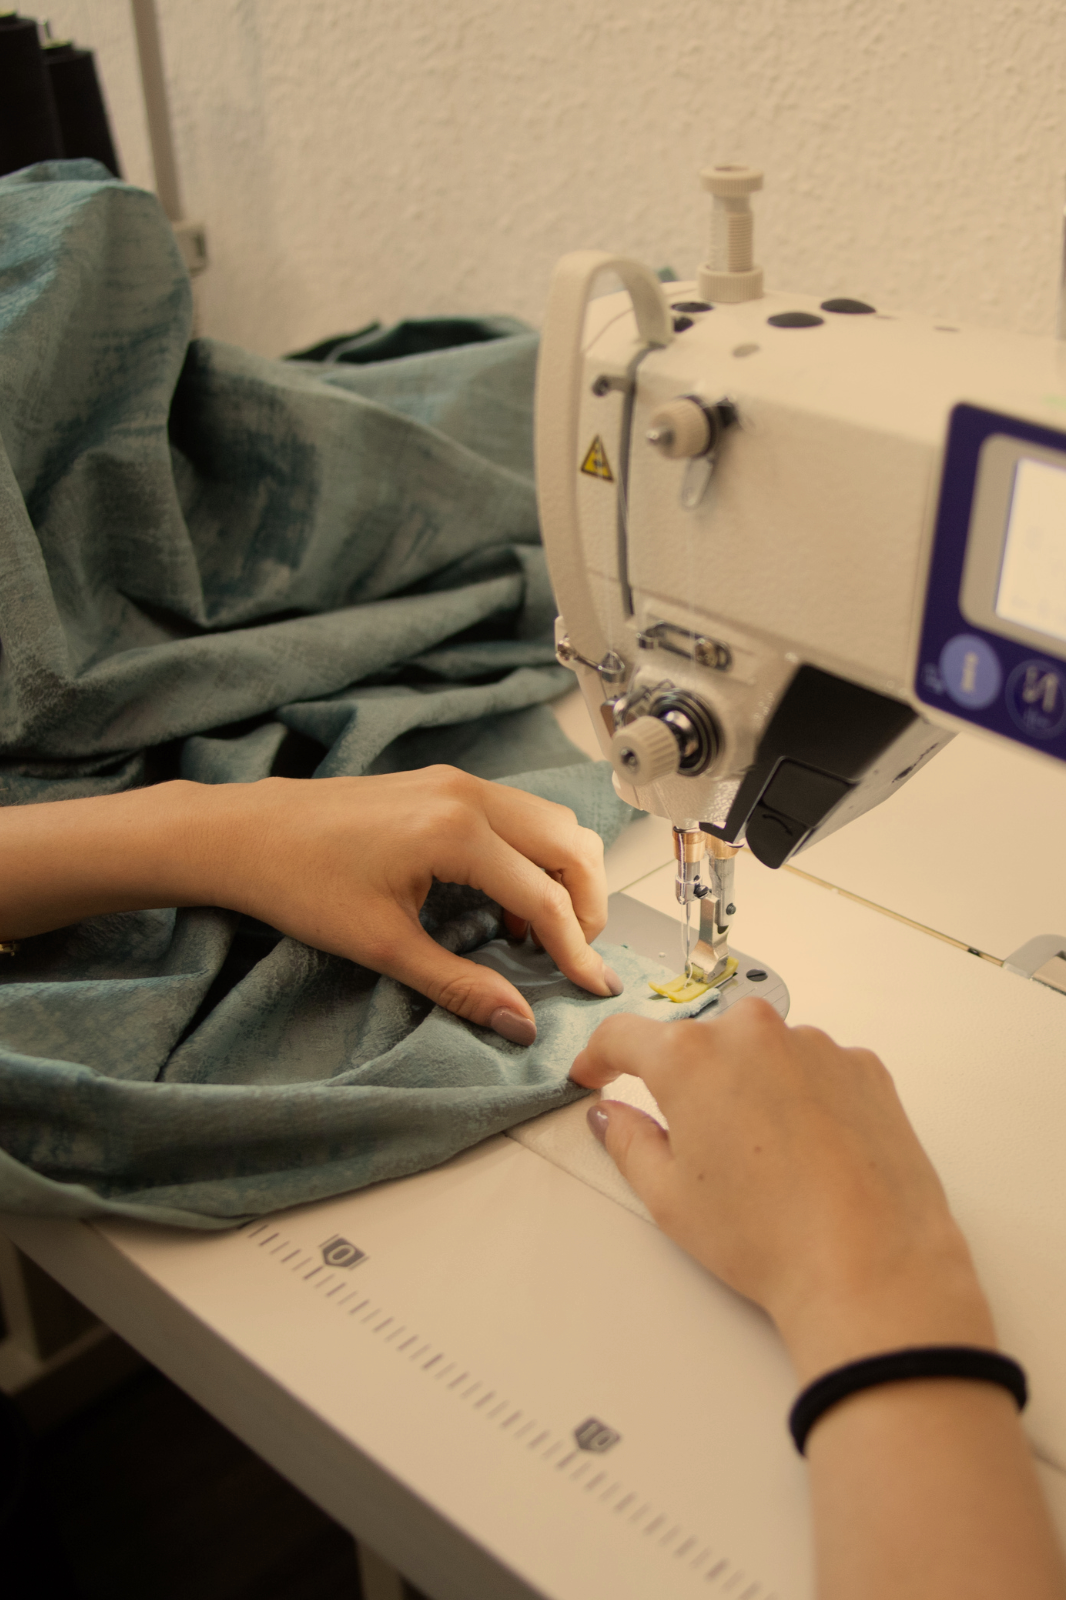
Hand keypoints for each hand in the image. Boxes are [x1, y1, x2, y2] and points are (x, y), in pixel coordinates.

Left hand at [0, 769, 620, 1044]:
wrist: (244, 833)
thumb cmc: (302, 886)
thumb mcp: (383, 946)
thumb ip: (460, 985)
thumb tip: (519, 1023)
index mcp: (458, 833)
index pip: (546, 897)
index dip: (577, 950)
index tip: (593, 989)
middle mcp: (469, 795)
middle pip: (570, 845)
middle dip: (587, 904)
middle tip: (574, 957)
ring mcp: (458, 781)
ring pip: (551, 822)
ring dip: (563, 875)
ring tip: (540, 934)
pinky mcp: (444, 782)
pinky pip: (519, 814)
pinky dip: (533, 856)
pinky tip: (504, 904)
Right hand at [570, 999, 993, 1380]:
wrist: (871, 1267)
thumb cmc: (768, 1238)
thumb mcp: (670, 1198)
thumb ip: (628, 1141)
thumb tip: (611, 1116)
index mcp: (691, 1057)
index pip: (625, 1036)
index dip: (601, 1057)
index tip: (597, 1073)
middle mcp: (752, 1033)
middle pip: (700, 1043)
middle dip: (690, 1082)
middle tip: (698, 1143)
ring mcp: (815, 1044)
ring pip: (762, 1054)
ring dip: (752, 1088)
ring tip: (767, 1161)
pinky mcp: (863, 1066)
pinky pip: (815, 1068)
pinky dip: (804, 1098)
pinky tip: (810, 1154)